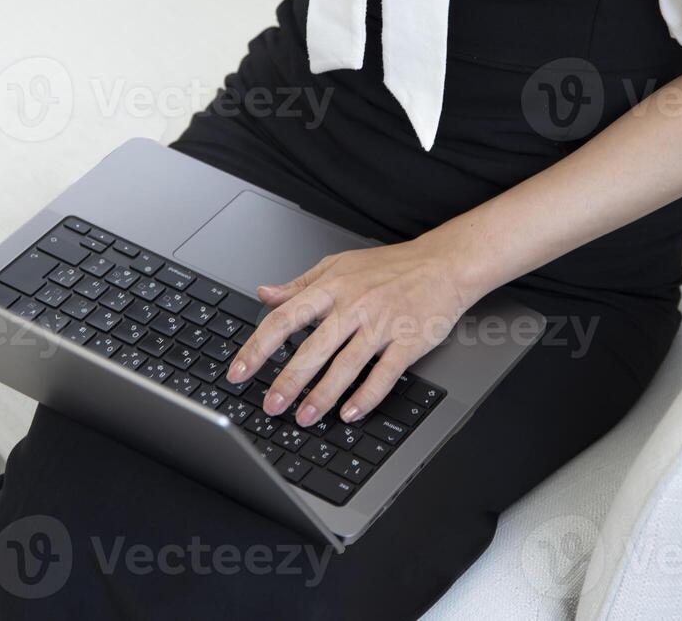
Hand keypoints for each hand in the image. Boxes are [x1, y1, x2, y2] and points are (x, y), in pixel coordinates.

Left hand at [227, 233, 478, 425]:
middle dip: (288, 381)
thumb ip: (299, 284)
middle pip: (313, 348)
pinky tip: (349, 413)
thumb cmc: (390, 267)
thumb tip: (264, 294)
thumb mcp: (338, 266)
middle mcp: (354, 306)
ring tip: (303, 417)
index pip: (285, 318)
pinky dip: (365, 397)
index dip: (258, 347)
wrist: (442, 264)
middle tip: (270, 405)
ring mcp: (381, 325)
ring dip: (322, 396)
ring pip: (346, 366)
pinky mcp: (407, 342)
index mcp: (332, 287)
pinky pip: (383, 374)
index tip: (239, 370)